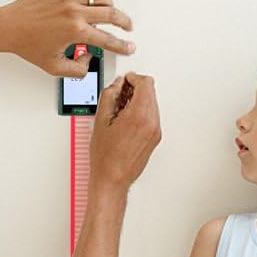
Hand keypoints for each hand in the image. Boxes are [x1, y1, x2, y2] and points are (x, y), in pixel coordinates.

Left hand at [0, 0, 134, 76]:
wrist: (10, 27)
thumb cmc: (28, 44)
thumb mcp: (54, 67)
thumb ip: (77, 70)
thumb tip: (88, 60)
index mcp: (75, 32)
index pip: (107, 40)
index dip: (121, 46)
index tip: (128, 47)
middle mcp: (74, 12)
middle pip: (111, 13)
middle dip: (124, 22)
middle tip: (127, 27)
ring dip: (111, 4)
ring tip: (112, 11)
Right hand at [89, 72, 160, 190]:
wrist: (113, 178)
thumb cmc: (106, 157)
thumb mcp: (101, 120)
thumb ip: (109, 96)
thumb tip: (116, 85)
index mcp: (139, 116)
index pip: (145, 83)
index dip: (133, 78)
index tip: (125, 81)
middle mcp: (151, 123)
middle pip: (150, 92)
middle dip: (136, 89)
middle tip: (121, 94)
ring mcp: (155, 131)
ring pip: (152, 103)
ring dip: (139, 101)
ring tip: (122, 110)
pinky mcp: (155, 138)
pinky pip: (152, 116)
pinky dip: (142, 112)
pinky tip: (127, 120)